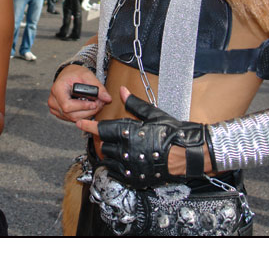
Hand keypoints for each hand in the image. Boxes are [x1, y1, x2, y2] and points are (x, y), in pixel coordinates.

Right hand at [48, 66, 110, 122]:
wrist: (68, 75)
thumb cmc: (75, 74)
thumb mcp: (87, 75)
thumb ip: (98, 87)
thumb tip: (107, 98)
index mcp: (57, 89)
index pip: (67, 105)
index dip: (82, 107)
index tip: (94, 103)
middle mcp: (53, 100)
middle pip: (71, 114)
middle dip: (88, 111)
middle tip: (100, 104)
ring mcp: (54, 108)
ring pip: (72, 118)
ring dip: (87, 114)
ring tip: (96, 105)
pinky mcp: (59, 112)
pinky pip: (72, 118)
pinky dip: (83, 115)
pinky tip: (89, 108)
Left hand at [77, 87, 209, 187]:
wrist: (188, 153)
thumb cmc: (172, 133)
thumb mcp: (152, 114)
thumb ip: (133, 104)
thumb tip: (122, 91)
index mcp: (128, 133)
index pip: (101, 129)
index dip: (89, 125)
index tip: (80, 123)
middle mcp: (125, 150)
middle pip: (104, 145)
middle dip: (106, 139)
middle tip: (113, 135)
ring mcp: (129, 166)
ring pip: (108, 160)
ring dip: (110, 153)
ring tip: (120, 148)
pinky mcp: (134, 178)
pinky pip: (116, 174)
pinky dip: (116, 167)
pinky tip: (124, 162)